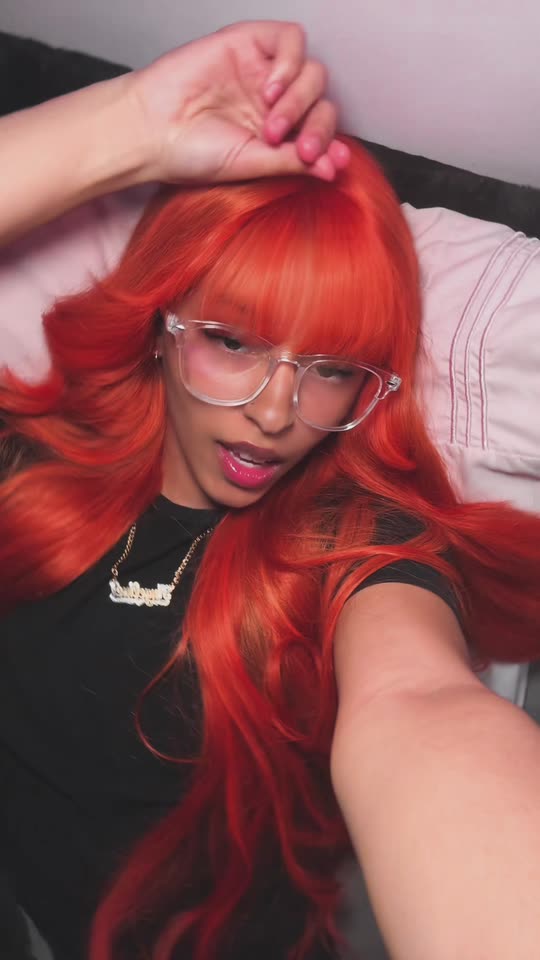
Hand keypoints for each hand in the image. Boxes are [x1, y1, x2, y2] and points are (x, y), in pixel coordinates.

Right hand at [127, 20, 349, 183]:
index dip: (332, 144)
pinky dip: (290, 64)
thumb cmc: (191, 153)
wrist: (153, 130)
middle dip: (318, 128)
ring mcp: (263, 72)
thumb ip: (293, 162)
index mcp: (279, 135)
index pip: (321, 132)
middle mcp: (275, 103)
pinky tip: (269, 88)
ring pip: (313, 73)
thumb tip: (333, 168)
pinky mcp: (249, 43)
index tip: (333, 161)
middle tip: (300, 149)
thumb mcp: (251, 164)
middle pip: (322, 103)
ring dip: (300, 100)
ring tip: (271, 122)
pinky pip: (291, 39)